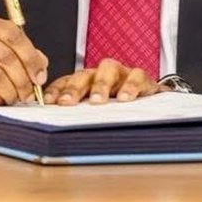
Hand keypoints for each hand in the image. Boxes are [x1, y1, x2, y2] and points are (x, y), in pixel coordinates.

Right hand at [0, 15, 47, 105]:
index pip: (14, 36)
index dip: (31, 58)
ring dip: (10, 91)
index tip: (40, 77)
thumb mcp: (7, 51)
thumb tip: (41, 71)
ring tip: (16, 98)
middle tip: (29, 93)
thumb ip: (27, 56)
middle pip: (6, 57)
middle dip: (23, 79)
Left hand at [43, 58, 162, 104]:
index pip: (67, 82)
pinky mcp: (142, 78)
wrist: (152, 102)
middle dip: (74, 88)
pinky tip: (126, 97)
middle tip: (67, 102)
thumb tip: (56, 131)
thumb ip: (80, 115)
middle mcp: (102, 75)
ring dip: (101, 84)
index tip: (49, 102)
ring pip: (108, 70)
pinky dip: (130, 86)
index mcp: (87, 82)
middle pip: (84, 75)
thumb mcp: (97, 112)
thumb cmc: (120, 107)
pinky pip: (136, 76)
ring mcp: (122, 74)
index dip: (57, 91)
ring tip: (97, 100)